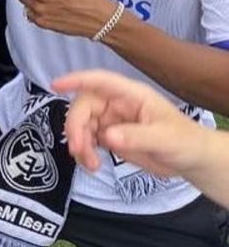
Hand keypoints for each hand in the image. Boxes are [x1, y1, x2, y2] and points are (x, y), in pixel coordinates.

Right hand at [52, 69, 209, 176]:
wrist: (191, 161)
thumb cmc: (185, 142)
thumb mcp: (165, 139)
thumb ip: (136, 137)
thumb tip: (107, 136)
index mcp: (131, 95)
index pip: (99, 81)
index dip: (76, 80)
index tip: (55, 85)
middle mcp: (116, 104)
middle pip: (84, 106)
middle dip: (76, 126)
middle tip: (79, 149)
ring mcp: (111, 120)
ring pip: (82, 125)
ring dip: (79, 143)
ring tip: (90, 164)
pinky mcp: (109, 137)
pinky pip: (87, 140)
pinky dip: (84, 153)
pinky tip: (92, 166)